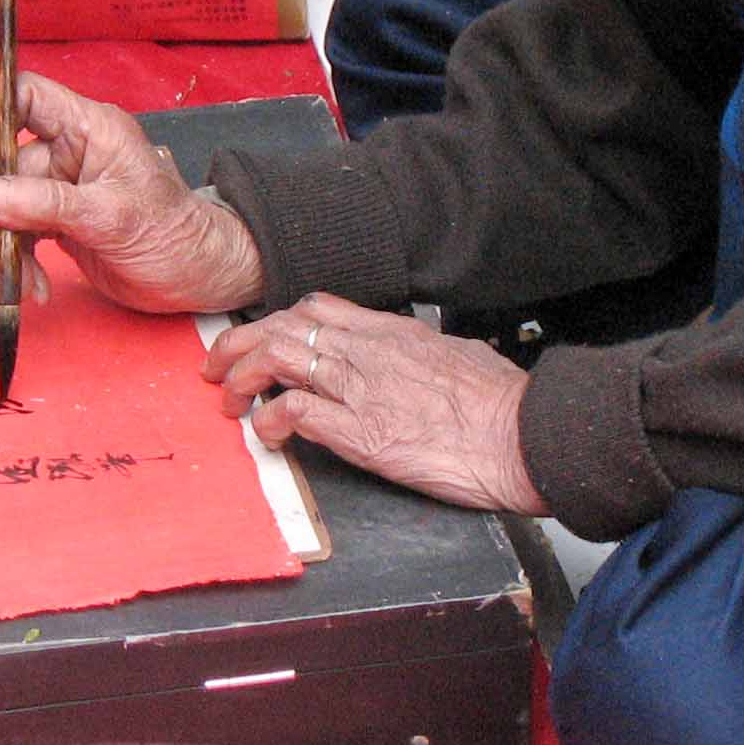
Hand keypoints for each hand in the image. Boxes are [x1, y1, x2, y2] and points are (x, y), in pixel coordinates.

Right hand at [0, 73, 265, 314]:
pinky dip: (15, 262)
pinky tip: (33, 288)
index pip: (27, 96)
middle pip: (3, 162)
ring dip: (0, 246)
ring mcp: (59, 188)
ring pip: (2, 204)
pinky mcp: (55, 222)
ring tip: (19, 285)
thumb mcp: (111, 217)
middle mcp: (70, 152)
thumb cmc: (174, 234)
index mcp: (90, 130)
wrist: (196, 277)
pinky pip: (15, 233)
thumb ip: (48, 204)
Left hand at [205, 294, 547, 516]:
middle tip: (220, 368)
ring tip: (229, 401)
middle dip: (240, 345)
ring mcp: (362, 389)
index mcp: (392, 332)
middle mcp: (369, 351)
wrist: (523, 437)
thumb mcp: (459, 356)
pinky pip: (294, 411)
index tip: (261, 340)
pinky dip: (269, 420)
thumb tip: (422, 361)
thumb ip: (426, 355)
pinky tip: (265, 433)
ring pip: (278, 358)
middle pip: (283, 327)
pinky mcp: (360, 432)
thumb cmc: (502, 406)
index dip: (277, 321)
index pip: (317, 307)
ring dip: (242, 379)